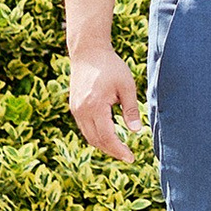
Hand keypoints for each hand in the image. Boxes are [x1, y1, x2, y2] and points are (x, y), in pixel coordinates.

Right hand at [70, 46, 142, 160]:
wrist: (88, 52)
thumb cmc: (110, 66)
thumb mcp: (126, 86)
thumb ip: (131, 109)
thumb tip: (136, 131)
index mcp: (95, 105)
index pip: (106, 136)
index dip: (119, 150)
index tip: (130, 157)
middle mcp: (82, 110)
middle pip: (96, 141)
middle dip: (112, 151)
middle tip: (127, 156)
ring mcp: (75, 110)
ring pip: (89, 136)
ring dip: (103, 145)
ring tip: (119, 149)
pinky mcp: (74, 107)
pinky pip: (85, 128)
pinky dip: (96, 135)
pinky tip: (108, 136)